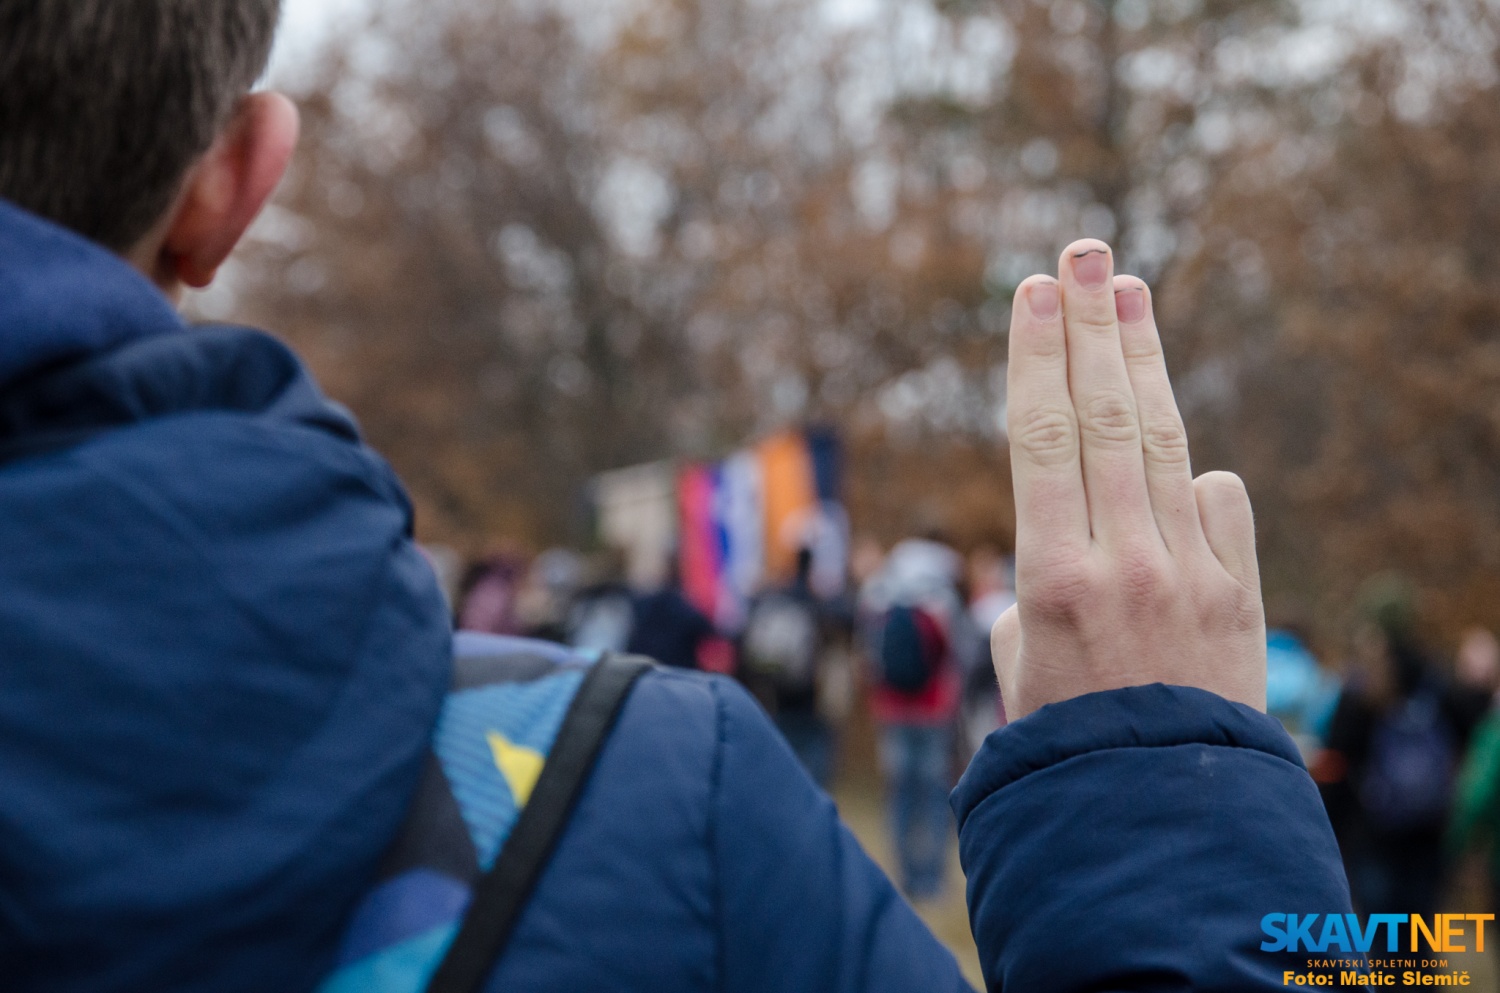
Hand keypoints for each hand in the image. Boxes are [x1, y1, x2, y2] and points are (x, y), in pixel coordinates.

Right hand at [992, 239, 1265, 719]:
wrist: (1156, 821)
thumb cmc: (1061, 747)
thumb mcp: (1015, 666)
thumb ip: (1034, 588)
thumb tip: (1066, 549)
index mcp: (1050, 580)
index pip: (1041, 439)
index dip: (1038, 357)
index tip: (1034, 295)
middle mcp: (1123, 563)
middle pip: (1104, 418)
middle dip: (1091, 325)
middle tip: (1083, 254)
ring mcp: (1191, 574)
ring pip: (1162, 442)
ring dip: (1143, 360)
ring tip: (1130, 290)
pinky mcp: (1239, 594)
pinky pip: (1217, 505)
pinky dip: (1190, 475)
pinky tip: (1175, 457)